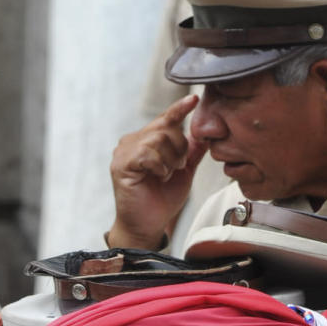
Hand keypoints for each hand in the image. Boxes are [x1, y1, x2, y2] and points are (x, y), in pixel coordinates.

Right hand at [106, 94, 207, 248]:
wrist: (148, 225)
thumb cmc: (162, 200)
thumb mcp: (184, 173)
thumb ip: (192, 152)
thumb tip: (206, 134)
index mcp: (147, 140)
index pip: (166, 119)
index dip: (179, 108)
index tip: (193, 99)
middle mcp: (133, 141)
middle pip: (166, 128)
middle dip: (179, 150)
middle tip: (175, 169)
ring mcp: (124, 151)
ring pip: (158, 139)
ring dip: (169, 161)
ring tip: (164, 175)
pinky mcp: (121, 163)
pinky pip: (148, 154)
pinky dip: (159, 167)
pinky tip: (156, 177)